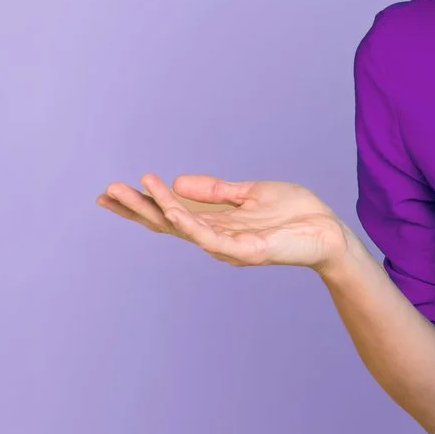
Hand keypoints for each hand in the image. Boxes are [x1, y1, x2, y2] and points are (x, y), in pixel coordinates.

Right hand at [97, 173, 354, 270]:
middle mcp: (215, 237)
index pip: (170, 213)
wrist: (329, 232)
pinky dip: (186, 222)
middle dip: (136, 208)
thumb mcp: (250, 193)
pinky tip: (168, 207)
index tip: (112, 192)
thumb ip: (216, 191)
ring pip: (181, 228)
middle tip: (105, 193)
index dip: (142, 203)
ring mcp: (227, 246)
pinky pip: (208, 237)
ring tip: (131, 189)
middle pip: (166, 223)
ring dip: (154, 209)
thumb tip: (177, 182)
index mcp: (216, 223)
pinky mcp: (244, 251)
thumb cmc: (295, 215)